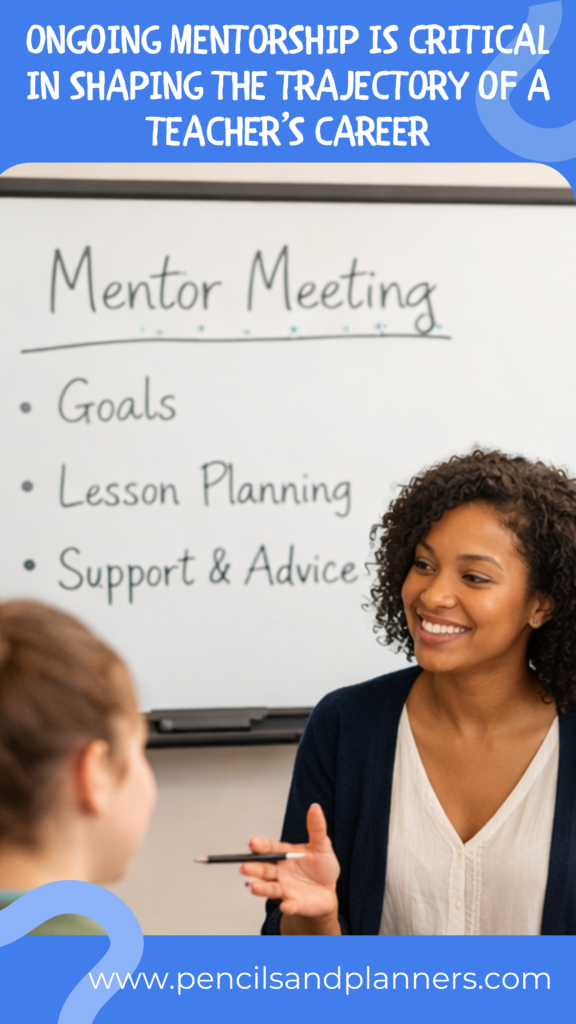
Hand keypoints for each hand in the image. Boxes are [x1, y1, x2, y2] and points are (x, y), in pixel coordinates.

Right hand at [241, 803, 340, 933]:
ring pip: (270, 888)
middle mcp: (280, 872)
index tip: (253, 843)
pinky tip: (285, 905)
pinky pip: (290, 905)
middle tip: (244, 867)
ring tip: (253, 887)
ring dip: (261, 888)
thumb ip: (316, 828)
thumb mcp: (322, 845)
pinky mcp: (294, 903)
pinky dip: (287, 906)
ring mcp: (285, 888)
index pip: (270, 849)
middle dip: (253, 868)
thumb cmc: (322, 868)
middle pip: (263, 869)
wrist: (329, 892)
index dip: (261, 846)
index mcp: (285, 855)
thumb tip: (315, 808)